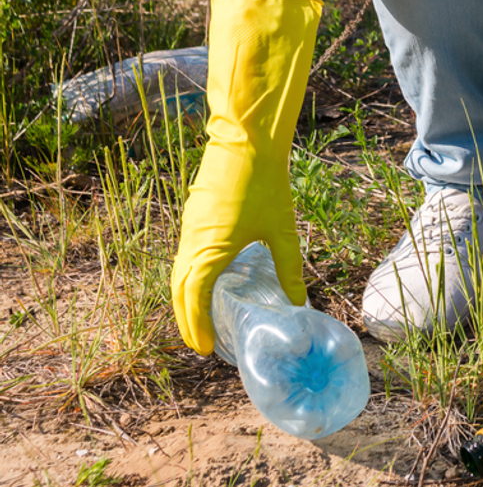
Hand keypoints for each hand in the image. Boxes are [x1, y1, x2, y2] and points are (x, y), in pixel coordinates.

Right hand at [171, 0, 321, 354]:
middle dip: (187, 319)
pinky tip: (207, 282)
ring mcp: (189, 226)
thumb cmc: (265, 182)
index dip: (198, 325)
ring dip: (186, 298)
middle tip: (201, 343)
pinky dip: (189, 276)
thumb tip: (299, 302)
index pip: (194, 297)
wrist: (246, 138)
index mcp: (209, 248)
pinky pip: (184, 255)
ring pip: (178, 271)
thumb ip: (289, 268)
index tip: (206, 348)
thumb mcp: (282, 229)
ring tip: (200, 320)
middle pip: (179, 289)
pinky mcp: (193, 215)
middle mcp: (191, 240)